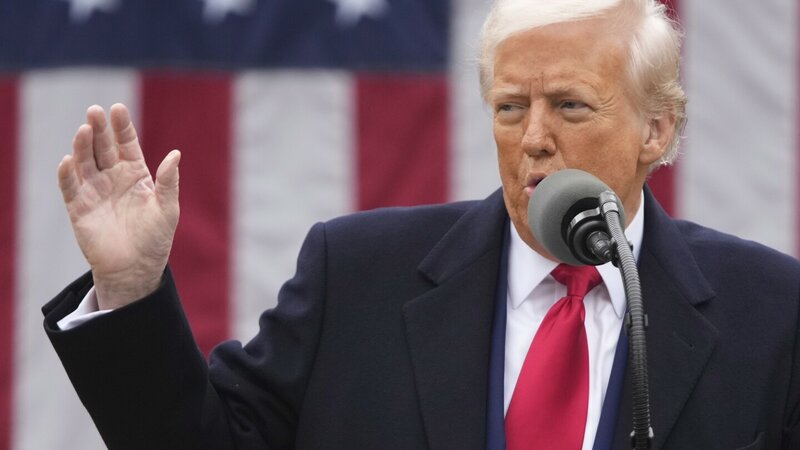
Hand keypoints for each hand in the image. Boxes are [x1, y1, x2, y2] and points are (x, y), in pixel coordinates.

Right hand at [58, 104, 180, 309]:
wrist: (135, 268)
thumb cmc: (155, 239)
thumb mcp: (167, 209)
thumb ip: (168, 182)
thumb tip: (175, 154)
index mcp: (136, 174)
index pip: (127, 144)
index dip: (122, 127)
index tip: (118, 109)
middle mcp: (113, 177)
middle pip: (103, 147)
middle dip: (99, 129)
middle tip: (95, 111)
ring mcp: (94, 190)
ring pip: (85, 162)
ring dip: (82, 146)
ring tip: (84, 130)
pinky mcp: (78, 207)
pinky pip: (69, 187)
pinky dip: (67, 174)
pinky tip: (68, 160)